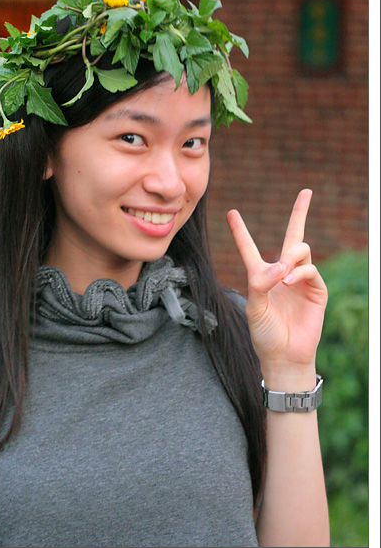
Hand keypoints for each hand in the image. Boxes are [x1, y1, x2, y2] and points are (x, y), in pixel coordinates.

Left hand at [227, 189, 327, 387]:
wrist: (283, 355)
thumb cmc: (264, 333)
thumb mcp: (253, 306)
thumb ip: (261, 282)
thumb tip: (282, 265)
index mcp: (261, 276)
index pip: (249, 248)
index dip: (240, 231)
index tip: (231, 212)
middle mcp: (282, 273)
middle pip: (292, 235)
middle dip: (300, 212)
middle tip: (306, 191)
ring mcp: (301, 280)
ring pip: (301, 249)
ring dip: (291, 255)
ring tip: (284, 274)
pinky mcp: (316, 290)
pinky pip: (310, 269)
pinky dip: (299, 272)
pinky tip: (289, 281)